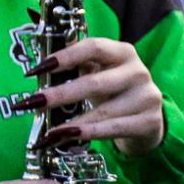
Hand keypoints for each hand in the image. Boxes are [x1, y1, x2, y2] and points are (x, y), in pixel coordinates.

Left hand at [10, 37, 165, 157]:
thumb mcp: (101, 73)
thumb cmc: (116, 92)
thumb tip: (45, 59)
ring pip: (103, 111)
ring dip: (71, 123)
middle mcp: (138, 72)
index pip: (94, 47)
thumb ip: (78, 63)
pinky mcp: (149, 121)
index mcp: (123, 53)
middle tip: (35, 102)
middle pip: (95, 82)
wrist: (148, 119)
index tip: (39, 68)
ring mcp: (146, 97)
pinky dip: (88, 133)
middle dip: (61, 94)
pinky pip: (113, 128)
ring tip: (48, 131)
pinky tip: (70, 136)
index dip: (66, 56)